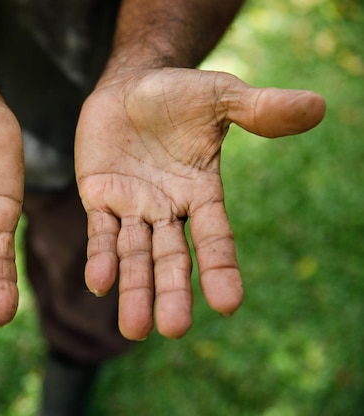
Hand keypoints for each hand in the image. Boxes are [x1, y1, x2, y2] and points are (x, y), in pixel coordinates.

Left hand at [75, 68, 324, 339]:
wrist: (130, 86)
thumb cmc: (178, 94)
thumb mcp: (221, 97)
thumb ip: (260, 109)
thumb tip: (317, 106)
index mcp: (201, 193)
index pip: (215, 237)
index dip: (221, 268)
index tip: (228, 304)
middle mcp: (168, 209)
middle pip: (172, 258)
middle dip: (171, 292)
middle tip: (173, 329)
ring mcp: (132, 207)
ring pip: (134, 255)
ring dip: (134, 289)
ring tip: (134, 328)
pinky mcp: (99, 198)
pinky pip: (99, 233)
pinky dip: (100, 257)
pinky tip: (99, 283)